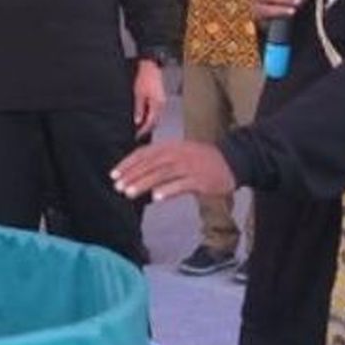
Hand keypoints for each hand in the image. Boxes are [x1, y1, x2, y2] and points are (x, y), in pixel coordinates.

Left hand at [111, 141, 235, 200]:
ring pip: (161, 174)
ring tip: (129, 193)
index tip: (114, 174)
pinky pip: (181, 185)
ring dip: (143, 183)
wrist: (231, 160)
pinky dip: (168, 190)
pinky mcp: (199, 180)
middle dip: (131, 175)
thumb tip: (138, 173)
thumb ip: (160, 161)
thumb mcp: (179, 153)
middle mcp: (177, 154)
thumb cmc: (202, 159)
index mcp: (170, 146)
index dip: (127, 164)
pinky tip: (156, 198)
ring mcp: (188, 166)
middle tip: (117, 186)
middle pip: (149, 163)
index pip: (143, 153)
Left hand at [133, 59, 164, 135]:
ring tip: (140, 128)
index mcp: (157, 105)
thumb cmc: (144, 79)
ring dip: (149, 123)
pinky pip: (157, 112)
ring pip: (157, 117)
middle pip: (155, 122)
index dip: (143, 130)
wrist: (151, 67)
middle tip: (138, 135)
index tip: (137, 136)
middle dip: (147, 129)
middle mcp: (162, 105)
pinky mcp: (161, 99)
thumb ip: (139, 109)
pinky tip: (145, 118)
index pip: (151, 122)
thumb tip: (138, 122)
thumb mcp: (139, 94)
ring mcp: (162, 102)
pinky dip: (151, 117)